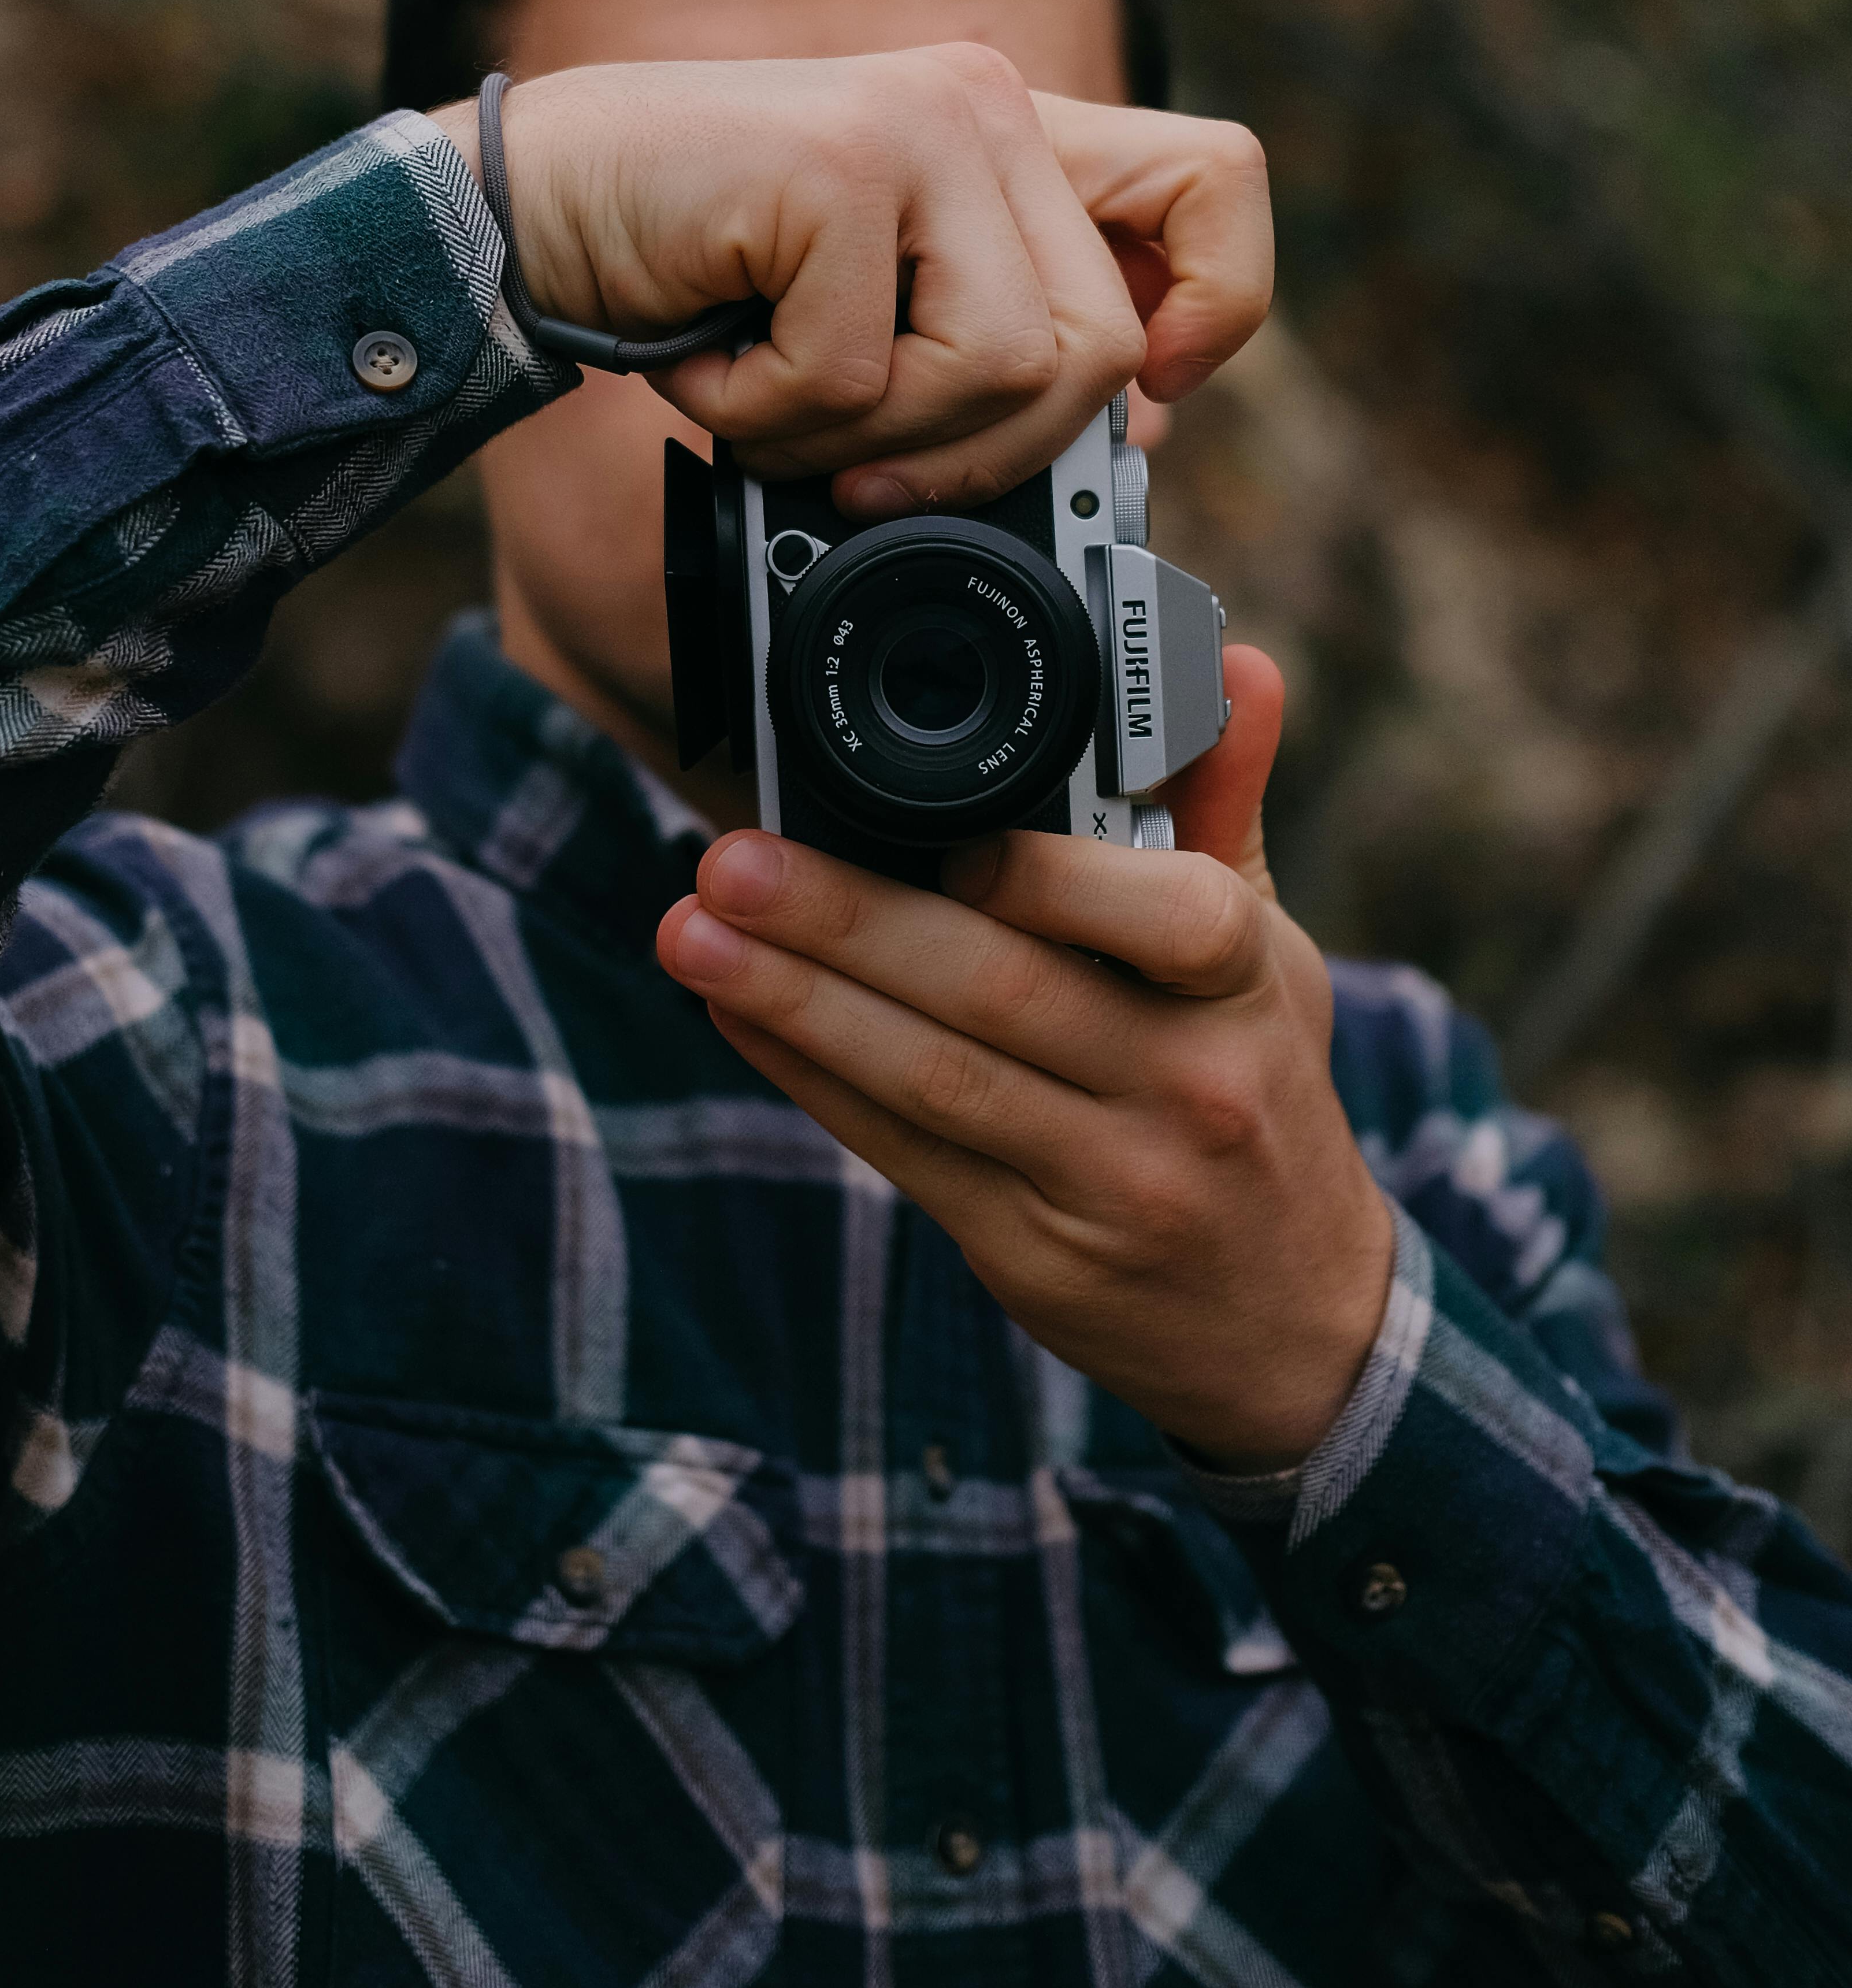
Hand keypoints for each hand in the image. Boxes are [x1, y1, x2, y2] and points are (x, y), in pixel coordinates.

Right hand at [433, 48, 1270, 511]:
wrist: (528, 207)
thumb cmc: (694, 275)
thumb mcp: (880, 307)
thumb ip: (1001, 339)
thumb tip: (1126, 453)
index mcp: (1017, 131)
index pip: (1218, 181)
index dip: (1215, 307)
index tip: (1142, 395)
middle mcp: (987, 104)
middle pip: (1097, 350)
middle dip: (980, 454)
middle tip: (857, 463)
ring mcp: (920, 124)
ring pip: (999, 372)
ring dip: (862, 440)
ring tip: (767, 398)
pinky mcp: (841, 166)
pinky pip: (857, 375)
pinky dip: (768, 417)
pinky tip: (708, 364)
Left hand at [655, 650, 1394, 1468]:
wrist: (1296, 1324)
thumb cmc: (1263, 1095)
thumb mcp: (1276, 959)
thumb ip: (1227, 806)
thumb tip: (1238, 664)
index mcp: (1248, 990)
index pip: (1170, 916)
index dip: (1046, 876)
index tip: (941, 833)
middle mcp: (1188, 1088)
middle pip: (1002, 992)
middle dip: (850, 922)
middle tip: (730, 858)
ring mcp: (1110, 1182)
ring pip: (934, 1079)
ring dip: (796, 1002)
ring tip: (691, 931)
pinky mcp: (1034, 1255)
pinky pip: (904, 1152)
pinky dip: (811, 1078)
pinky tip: (738, 1017)